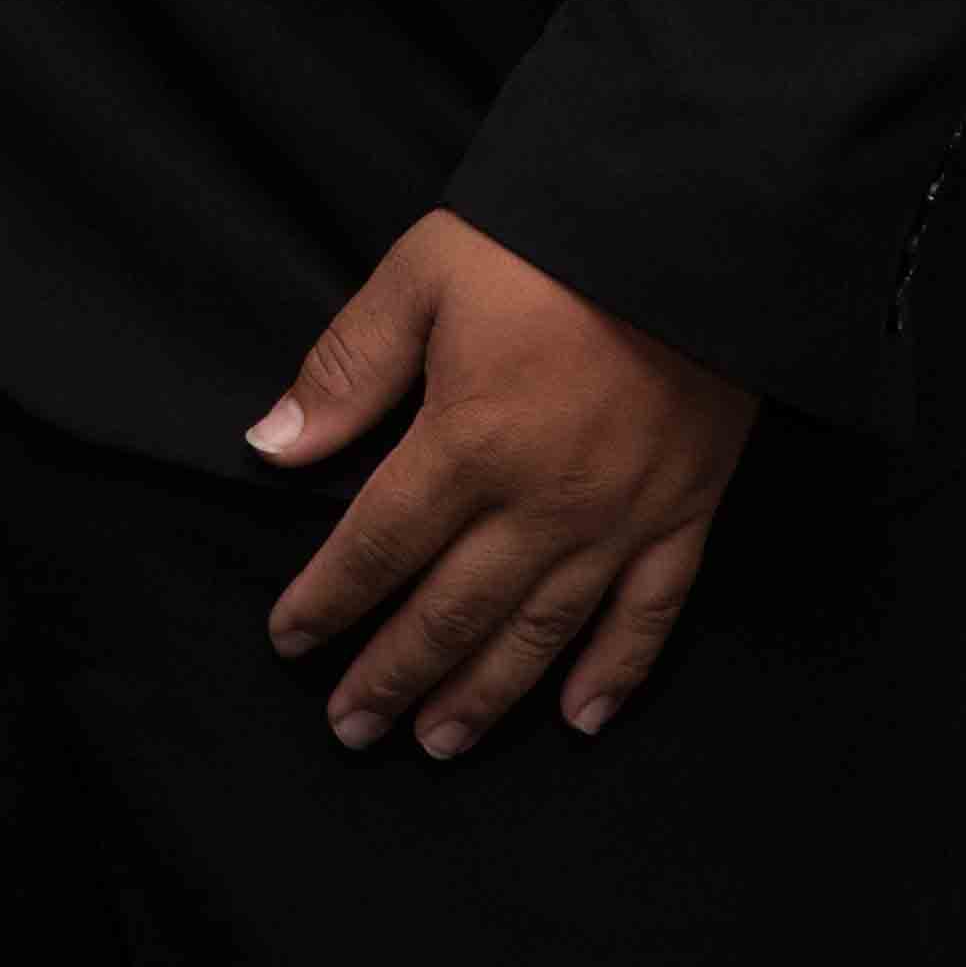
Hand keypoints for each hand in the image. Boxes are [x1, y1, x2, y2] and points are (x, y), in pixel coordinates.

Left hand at [248, 209, 754, 759]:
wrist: (693, 222)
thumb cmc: (545, 239)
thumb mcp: (423, 275)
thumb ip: (348, 369)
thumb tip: (272, 447)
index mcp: (467, 443)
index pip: (378, 546)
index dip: (328, 600)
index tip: (289, 641)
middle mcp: (541, 503)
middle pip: (451, 611)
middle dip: (392, 674)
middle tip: (349, 728)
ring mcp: (620, 518)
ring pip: (539, 633)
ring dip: (483, 696)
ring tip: (436, 743)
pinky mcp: (686, 513)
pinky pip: (649, 615)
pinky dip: (615, 674)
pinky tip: (580, 719)